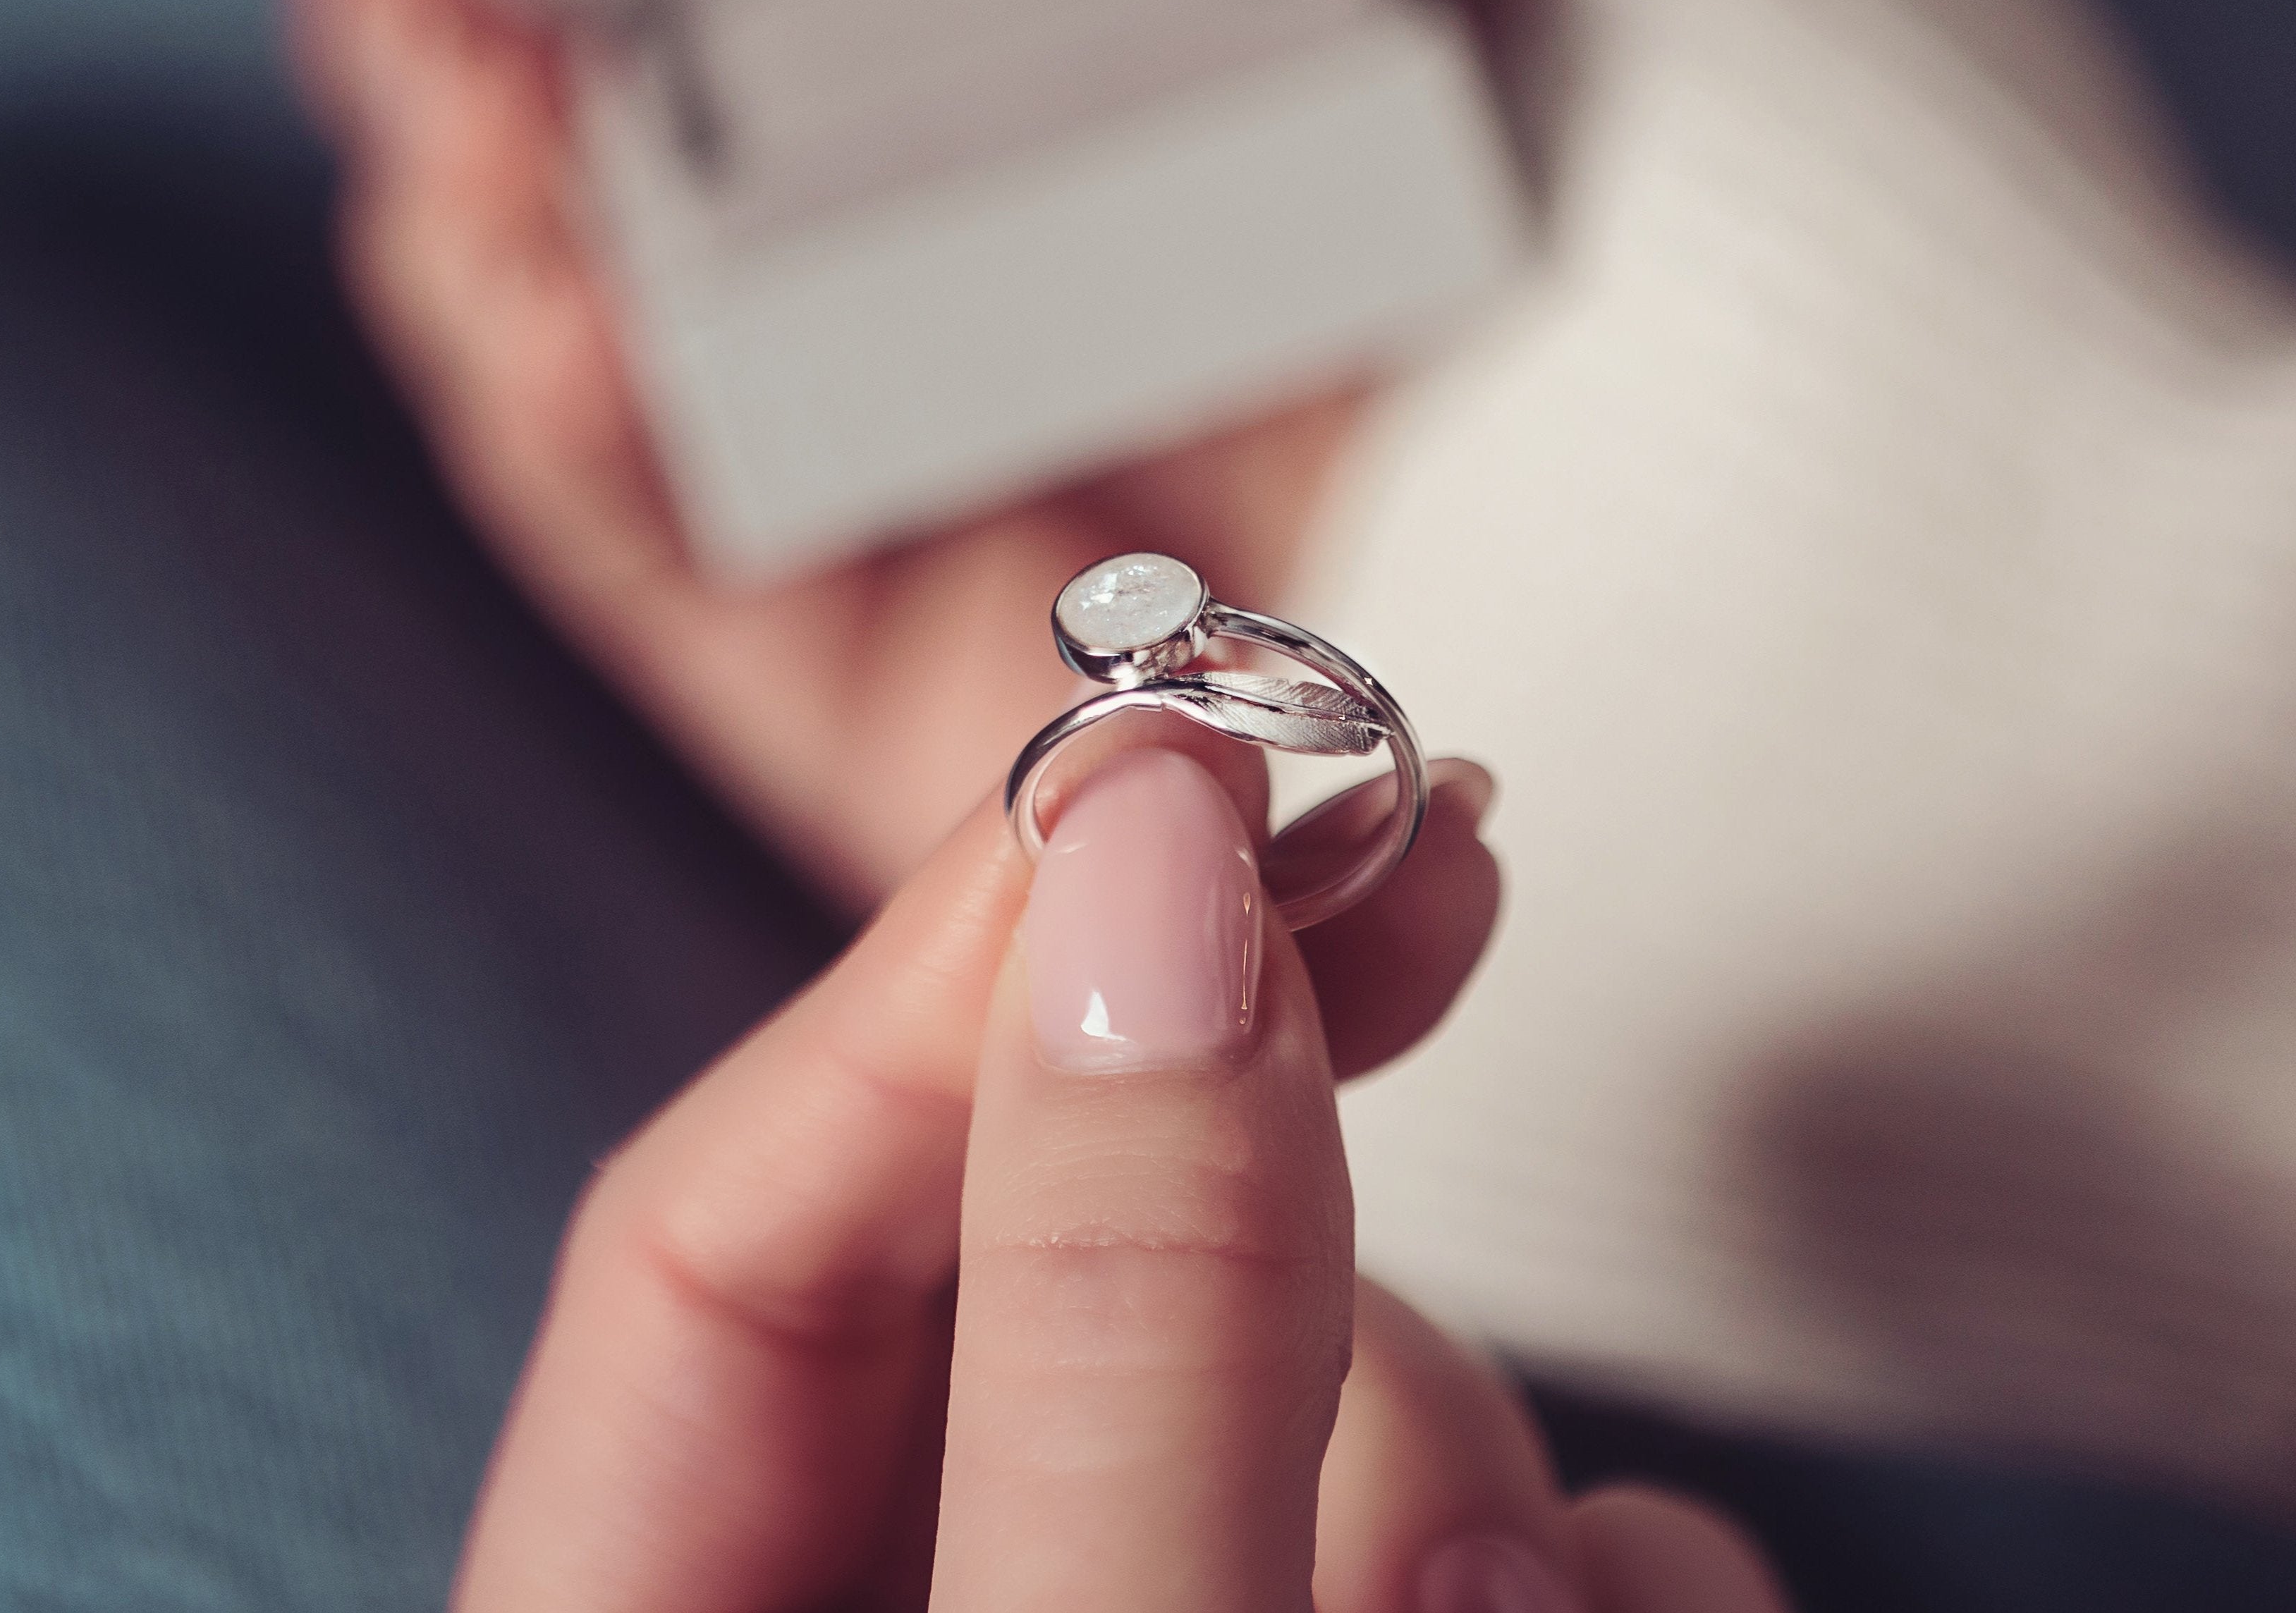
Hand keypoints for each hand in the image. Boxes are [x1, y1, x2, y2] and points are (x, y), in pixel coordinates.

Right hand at [234, 0, 1744, 905]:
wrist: (1870, 569)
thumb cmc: (1773, 185)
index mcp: (1114, 95)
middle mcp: (999, 293)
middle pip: (648, 128)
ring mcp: (938, 504)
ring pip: (605, 339)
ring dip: (463, 177)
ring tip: (423, 31)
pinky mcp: (909, 722)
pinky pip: (673, 574)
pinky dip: (564, 432)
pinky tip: (527, 282)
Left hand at [452, 743, 1785, 1610]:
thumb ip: (1112, 1342)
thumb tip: (1148, 860)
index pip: (716, 1230)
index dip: (951, 968)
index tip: (1200, 766)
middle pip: (1031, 1265)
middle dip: (1251, 1102)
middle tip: (1431, 857)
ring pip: (1300, 1397)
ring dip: (1451, 1436)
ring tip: (1522, 1603)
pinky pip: (1478, 1539)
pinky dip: (1579, 1563)